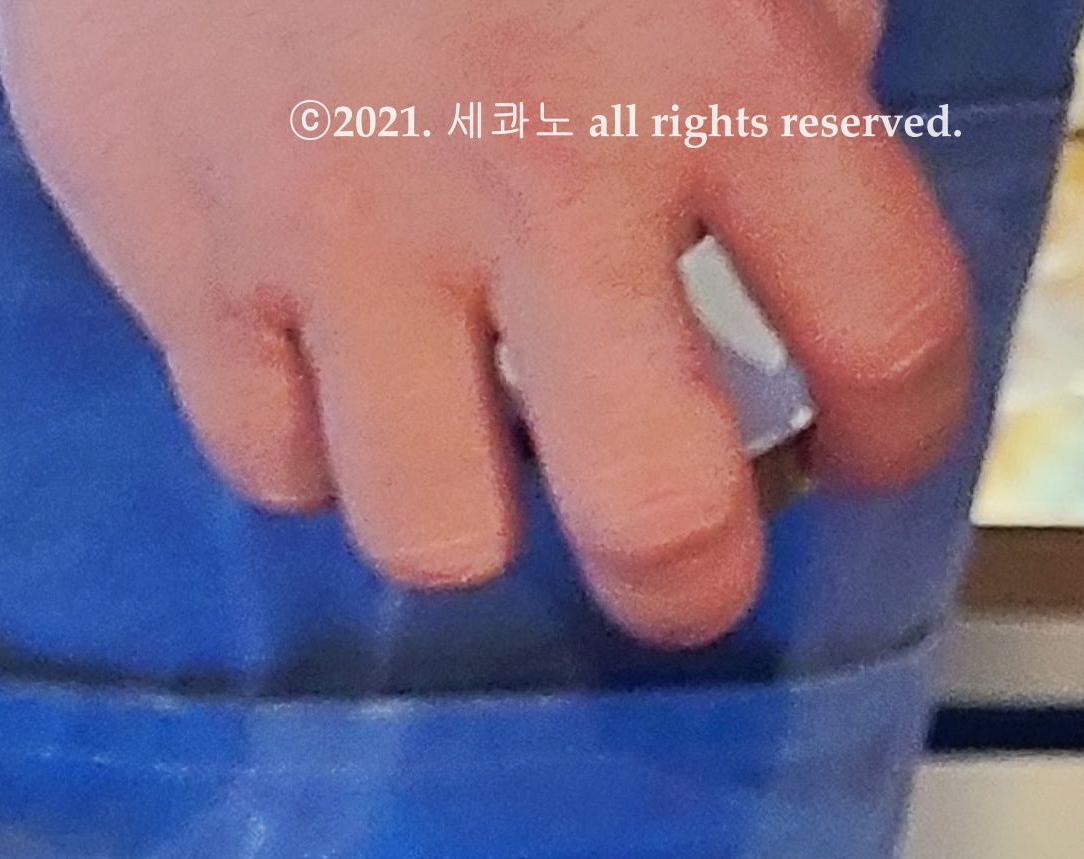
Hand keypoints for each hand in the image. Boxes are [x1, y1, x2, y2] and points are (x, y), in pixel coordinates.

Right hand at [0, 0, 969, 645]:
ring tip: (471, 453)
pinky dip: (310, 447)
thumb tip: (789, 189)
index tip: (864, 452)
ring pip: (433, 533)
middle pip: (651, 510)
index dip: (895, 431)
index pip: (876, 324)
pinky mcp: (187, 277)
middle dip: (681, 578)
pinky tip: (329, 368)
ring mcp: (345, 249)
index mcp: (710, 66)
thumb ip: (772, 31)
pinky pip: (269, 465)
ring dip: (469, 518)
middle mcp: (536, 186)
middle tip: (673, 561)